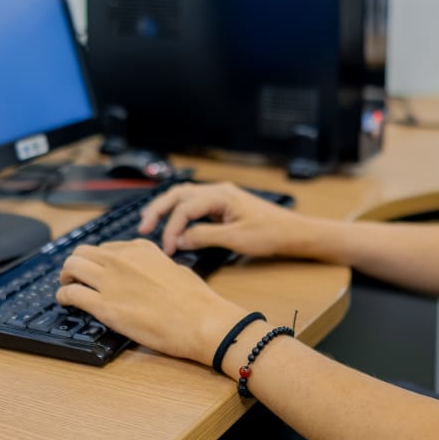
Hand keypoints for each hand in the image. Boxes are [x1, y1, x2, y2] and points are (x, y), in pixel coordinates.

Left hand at [55, 239, 245, 363]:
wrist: (201, 321)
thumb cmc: (195, 300)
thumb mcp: (175, 268)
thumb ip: (154, 266)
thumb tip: (147, 274)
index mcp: (140, 248)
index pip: (106, 247)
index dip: (98, 260)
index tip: (96, 270)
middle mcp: (122, 259)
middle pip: (82, 252)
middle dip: (76, 264)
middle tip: (75, 277)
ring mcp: (111, 281)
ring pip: (71, 266)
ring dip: (66, 276)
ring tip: (67, 286)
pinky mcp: (105, 306)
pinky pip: (71, 293)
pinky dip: (63, 296)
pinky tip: (65, 301)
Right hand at [136, 182, 318, 258]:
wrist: (295, 233)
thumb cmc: (271, 234)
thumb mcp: (235, 239)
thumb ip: (204, 237)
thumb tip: (179, 240)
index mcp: (221, 195)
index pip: (185, 208)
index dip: (171, 229)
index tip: (166, 249)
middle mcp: (219, 191)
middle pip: (179, 195)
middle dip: (158, 210)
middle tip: (143, 228)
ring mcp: (222, 197)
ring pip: (186, 197)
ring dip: (167, 209)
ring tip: (150, 222)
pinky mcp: (225, 205)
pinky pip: (196, 204)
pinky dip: (181, 213)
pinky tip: (174, 223)